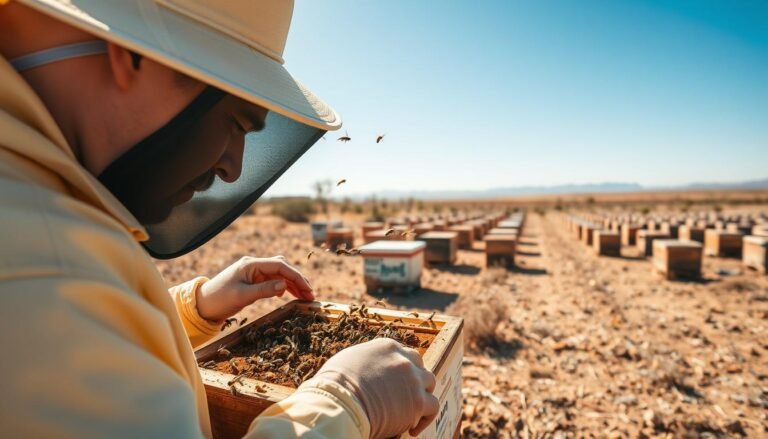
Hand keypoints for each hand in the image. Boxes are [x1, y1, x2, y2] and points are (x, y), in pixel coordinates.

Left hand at [196, 256, 313, 321]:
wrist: (202, 305)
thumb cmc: (219, 299)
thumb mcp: (242, 296)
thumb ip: (264, 290)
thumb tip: (285, 286)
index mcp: (251, 264)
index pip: (280, 266)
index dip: (296, 276)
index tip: (307, 289)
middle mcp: (254, 265)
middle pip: (283, 267)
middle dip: (298, 279)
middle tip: (310, 295)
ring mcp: (253, 272)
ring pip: (279, 274)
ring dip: (292, 284)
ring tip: (304, 296)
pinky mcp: (252, 280)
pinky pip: (273, 280)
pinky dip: (283, 286)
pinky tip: (287, 295)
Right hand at [306, 338, 438, 438]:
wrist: (340, 402)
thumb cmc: (334, 384)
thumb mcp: (347, 359)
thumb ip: (362, 360)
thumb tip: (359, 369)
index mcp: (386, 346)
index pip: (403, 353)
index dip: (401, 369)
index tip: (396, 382)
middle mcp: (403, 359)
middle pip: (418, 365)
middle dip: (414, 379)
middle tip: (406, 395)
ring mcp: (413, 379)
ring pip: (429, 383)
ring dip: (422, 396)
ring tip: (412, 411)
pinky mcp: (418, 401)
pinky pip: (433, 407)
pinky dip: (426, 418)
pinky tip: (412, 429)